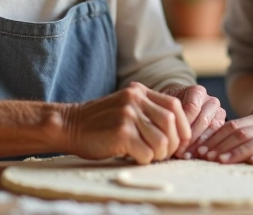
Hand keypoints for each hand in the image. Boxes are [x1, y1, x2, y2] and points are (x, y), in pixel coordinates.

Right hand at [64, 82, 189, 163]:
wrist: (69, 125)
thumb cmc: (100, 122)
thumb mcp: (126, 107)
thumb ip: (148, 112)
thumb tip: (178, 135)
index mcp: (139, 91)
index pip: (175, 105)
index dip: (183, 125)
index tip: (180, 141)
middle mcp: (135, 99)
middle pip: (171, 122)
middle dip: (173, 143)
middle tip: (164, 153)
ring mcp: (128, 114)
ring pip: (162, 140)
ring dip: (159, 154)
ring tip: (148, 156)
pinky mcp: (121, 132)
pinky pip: (146, 152)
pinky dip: (145, 160)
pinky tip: (135, 158)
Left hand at [160, 84, 226, 157]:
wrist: (181, 108)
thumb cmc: (171, 108)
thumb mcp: (167, 107)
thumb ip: (169, 113)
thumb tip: (167, 132)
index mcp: (197, 91)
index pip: (192, 108)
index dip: (182, 124)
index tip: (173, 138)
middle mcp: (211, 100)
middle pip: (203, 120)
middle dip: (190, 138)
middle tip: (179, 152)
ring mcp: (219, 113)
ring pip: (212, 129)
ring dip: (199, 144)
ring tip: (186, 156)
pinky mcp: (224, 125)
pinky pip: (218, 136)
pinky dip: (207, 147)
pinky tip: (196, 155)